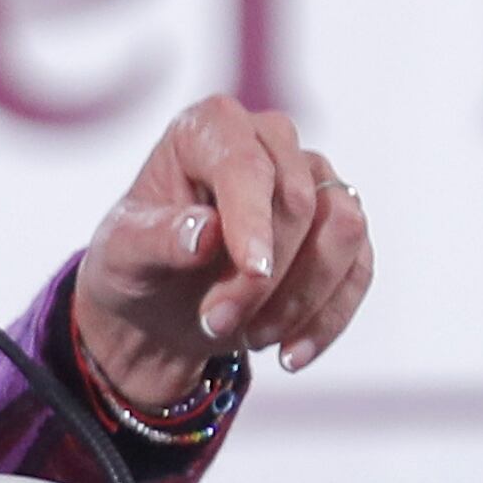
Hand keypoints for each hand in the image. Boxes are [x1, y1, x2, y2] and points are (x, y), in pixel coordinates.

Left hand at [70, 95, 371, 405]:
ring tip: (249, 337)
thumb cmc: (137, 264)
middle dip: (263, 277)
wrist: (161, 306)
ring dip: (301, 298)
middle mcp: (270, 141)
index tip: (253, 271)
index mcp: (210, 127)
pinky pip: (359, 269)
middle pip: (299, 203)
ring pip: (344, 230)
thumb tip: (206, 233)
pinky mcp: (340, 226)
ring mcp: (314, 180)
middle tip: (214, 323)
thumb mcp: (123, 255)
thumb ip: (157, 239)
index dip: (254, 219)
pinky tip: (291, 355)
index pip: (246, 165)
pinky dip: (328, 318)